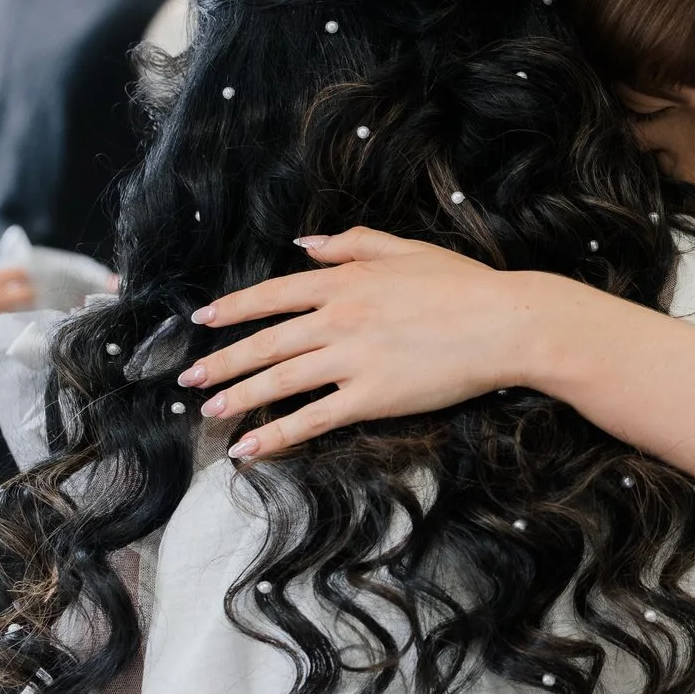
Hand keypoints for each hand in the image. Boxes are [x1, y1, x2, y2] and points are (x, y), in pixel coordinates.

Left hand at [181, 229, 556, 460]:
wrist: (504, 323)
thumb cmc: (464, 285)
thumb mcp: (406, 249)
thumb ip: (352, 244)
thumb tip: (304, 245)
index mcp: (345, 281)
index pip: (272, 295)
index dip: (233, 310)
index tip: (203, 322)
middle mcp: (338, 318)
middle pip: (264, 343)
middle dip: (221, 363)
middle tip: (190, 380)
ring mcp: (351, 359)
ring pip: (278, 382)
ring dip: (238, 398)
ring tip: (211, 413)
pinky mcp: (370, 397)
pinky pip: (312, 419)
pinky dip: (276, 435)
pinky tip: (249, 448)